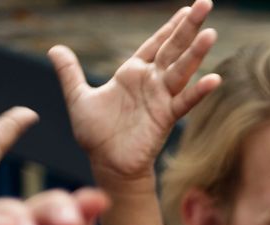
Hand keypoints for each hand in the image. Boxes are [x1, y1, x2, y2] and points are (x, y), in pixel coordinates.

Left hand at [50, 1, 220, 185]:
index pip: (155, 43)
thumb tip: (55, 49)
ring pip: (181, 70)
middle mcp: (151, 82)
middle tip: (205, 4)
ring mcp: (161, 99)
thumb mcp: (78, 96)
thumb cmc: (96, 134)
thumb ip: (70, 72)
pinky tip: (214, 79)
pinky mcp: (165, 118)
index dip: (170, 26)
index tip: (186, 8)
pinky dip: (199, 91)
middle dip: (189, 27)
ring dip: (196, 52)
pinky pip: (184, 102)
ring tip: (211, 33)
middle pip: (173, 48)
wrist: (107, 163)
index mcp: (132, 73)